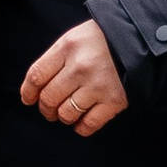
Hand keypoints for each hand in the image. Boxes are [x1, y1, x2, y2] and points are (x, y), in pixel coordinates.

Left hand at [19, 19, 129, 137]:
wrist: (138, 40)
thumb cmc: (102, 39)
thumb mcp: (74, 38)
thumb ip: (54, 59)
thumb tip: (35, 89)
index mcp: (68, 47)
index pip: (37, 76)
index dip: (28, 92)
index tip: (28, 99)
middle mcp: (81, 67)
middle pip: (49, 98)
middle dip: (45, 108)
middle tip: (49, 109)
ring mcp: (98, 85)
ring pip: (66, 114)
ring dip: (62, 117)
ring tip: (66, 113)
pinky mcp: (114, 100)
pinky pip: (89, 124)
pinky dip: (81, 127)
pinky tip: (80, 122)